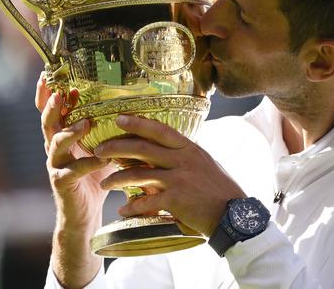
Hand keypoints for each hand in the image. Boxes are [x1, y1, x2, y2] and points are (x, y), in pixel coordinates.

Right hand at [35, 73, 113, 228]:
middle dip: (52, 106)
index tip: (56, 78)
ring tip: (86, 122)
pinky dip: (88, 163)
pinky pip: (73, 170)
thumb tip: (135, 107)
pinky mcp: (62, 183)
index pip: (53, 111)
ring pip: (55, 143)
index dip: (51, 95)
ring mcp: (56, 165)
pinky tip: (103, 158)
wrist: (85, 213)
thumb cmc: (96, 175)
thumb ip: (109, 129)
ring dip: (71, 131)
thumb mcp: (103, 146)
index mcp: (63, 135)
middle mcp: (55, 148)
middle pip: (47, 122)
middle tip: (62, 93)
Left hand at [96, 115, 245, 235]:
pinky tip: (123, 211)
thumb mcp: (204, 164)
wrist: (234, 215)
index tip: (119, 118)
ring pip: (139, 174)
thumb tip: (165, 151)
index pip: (160, 130)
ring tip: (105, 184)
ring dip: (117, 179)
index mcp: (189, 149)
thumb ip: (184, 156)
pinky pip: (146, 202)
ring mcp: (178, 179)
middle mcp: (183, 160)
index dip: (138, 123)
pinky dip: (132, 207)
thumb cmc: (219, 190)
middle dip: (117, 147)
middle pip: (142, 148)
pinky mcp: (175, 200)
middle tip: (99, 150)